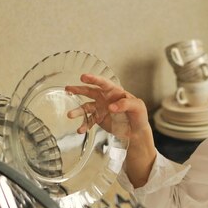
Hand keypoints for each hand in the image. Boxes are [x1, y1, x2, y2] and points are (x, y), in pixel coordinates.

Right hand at [65, 73, 156, 187]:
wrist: (137, 131)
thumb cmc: (139, 115)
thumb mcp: (137, 107)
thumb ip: (125, 104)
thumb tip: (110, 107)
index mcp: (115, 91)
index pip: (103, 83)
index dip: (93, 79)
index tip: (84, 77)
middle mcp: (105, 97)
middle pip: (90, 91)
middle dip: (78, 90)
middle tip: (68, 88)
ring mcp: (100, 108)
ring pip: (86, 107)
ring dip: (78, 111)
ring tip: (70, 115)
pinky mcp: (99, 118)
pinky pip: (89, 121)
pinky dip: (84, 125)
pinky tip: (80, 130)